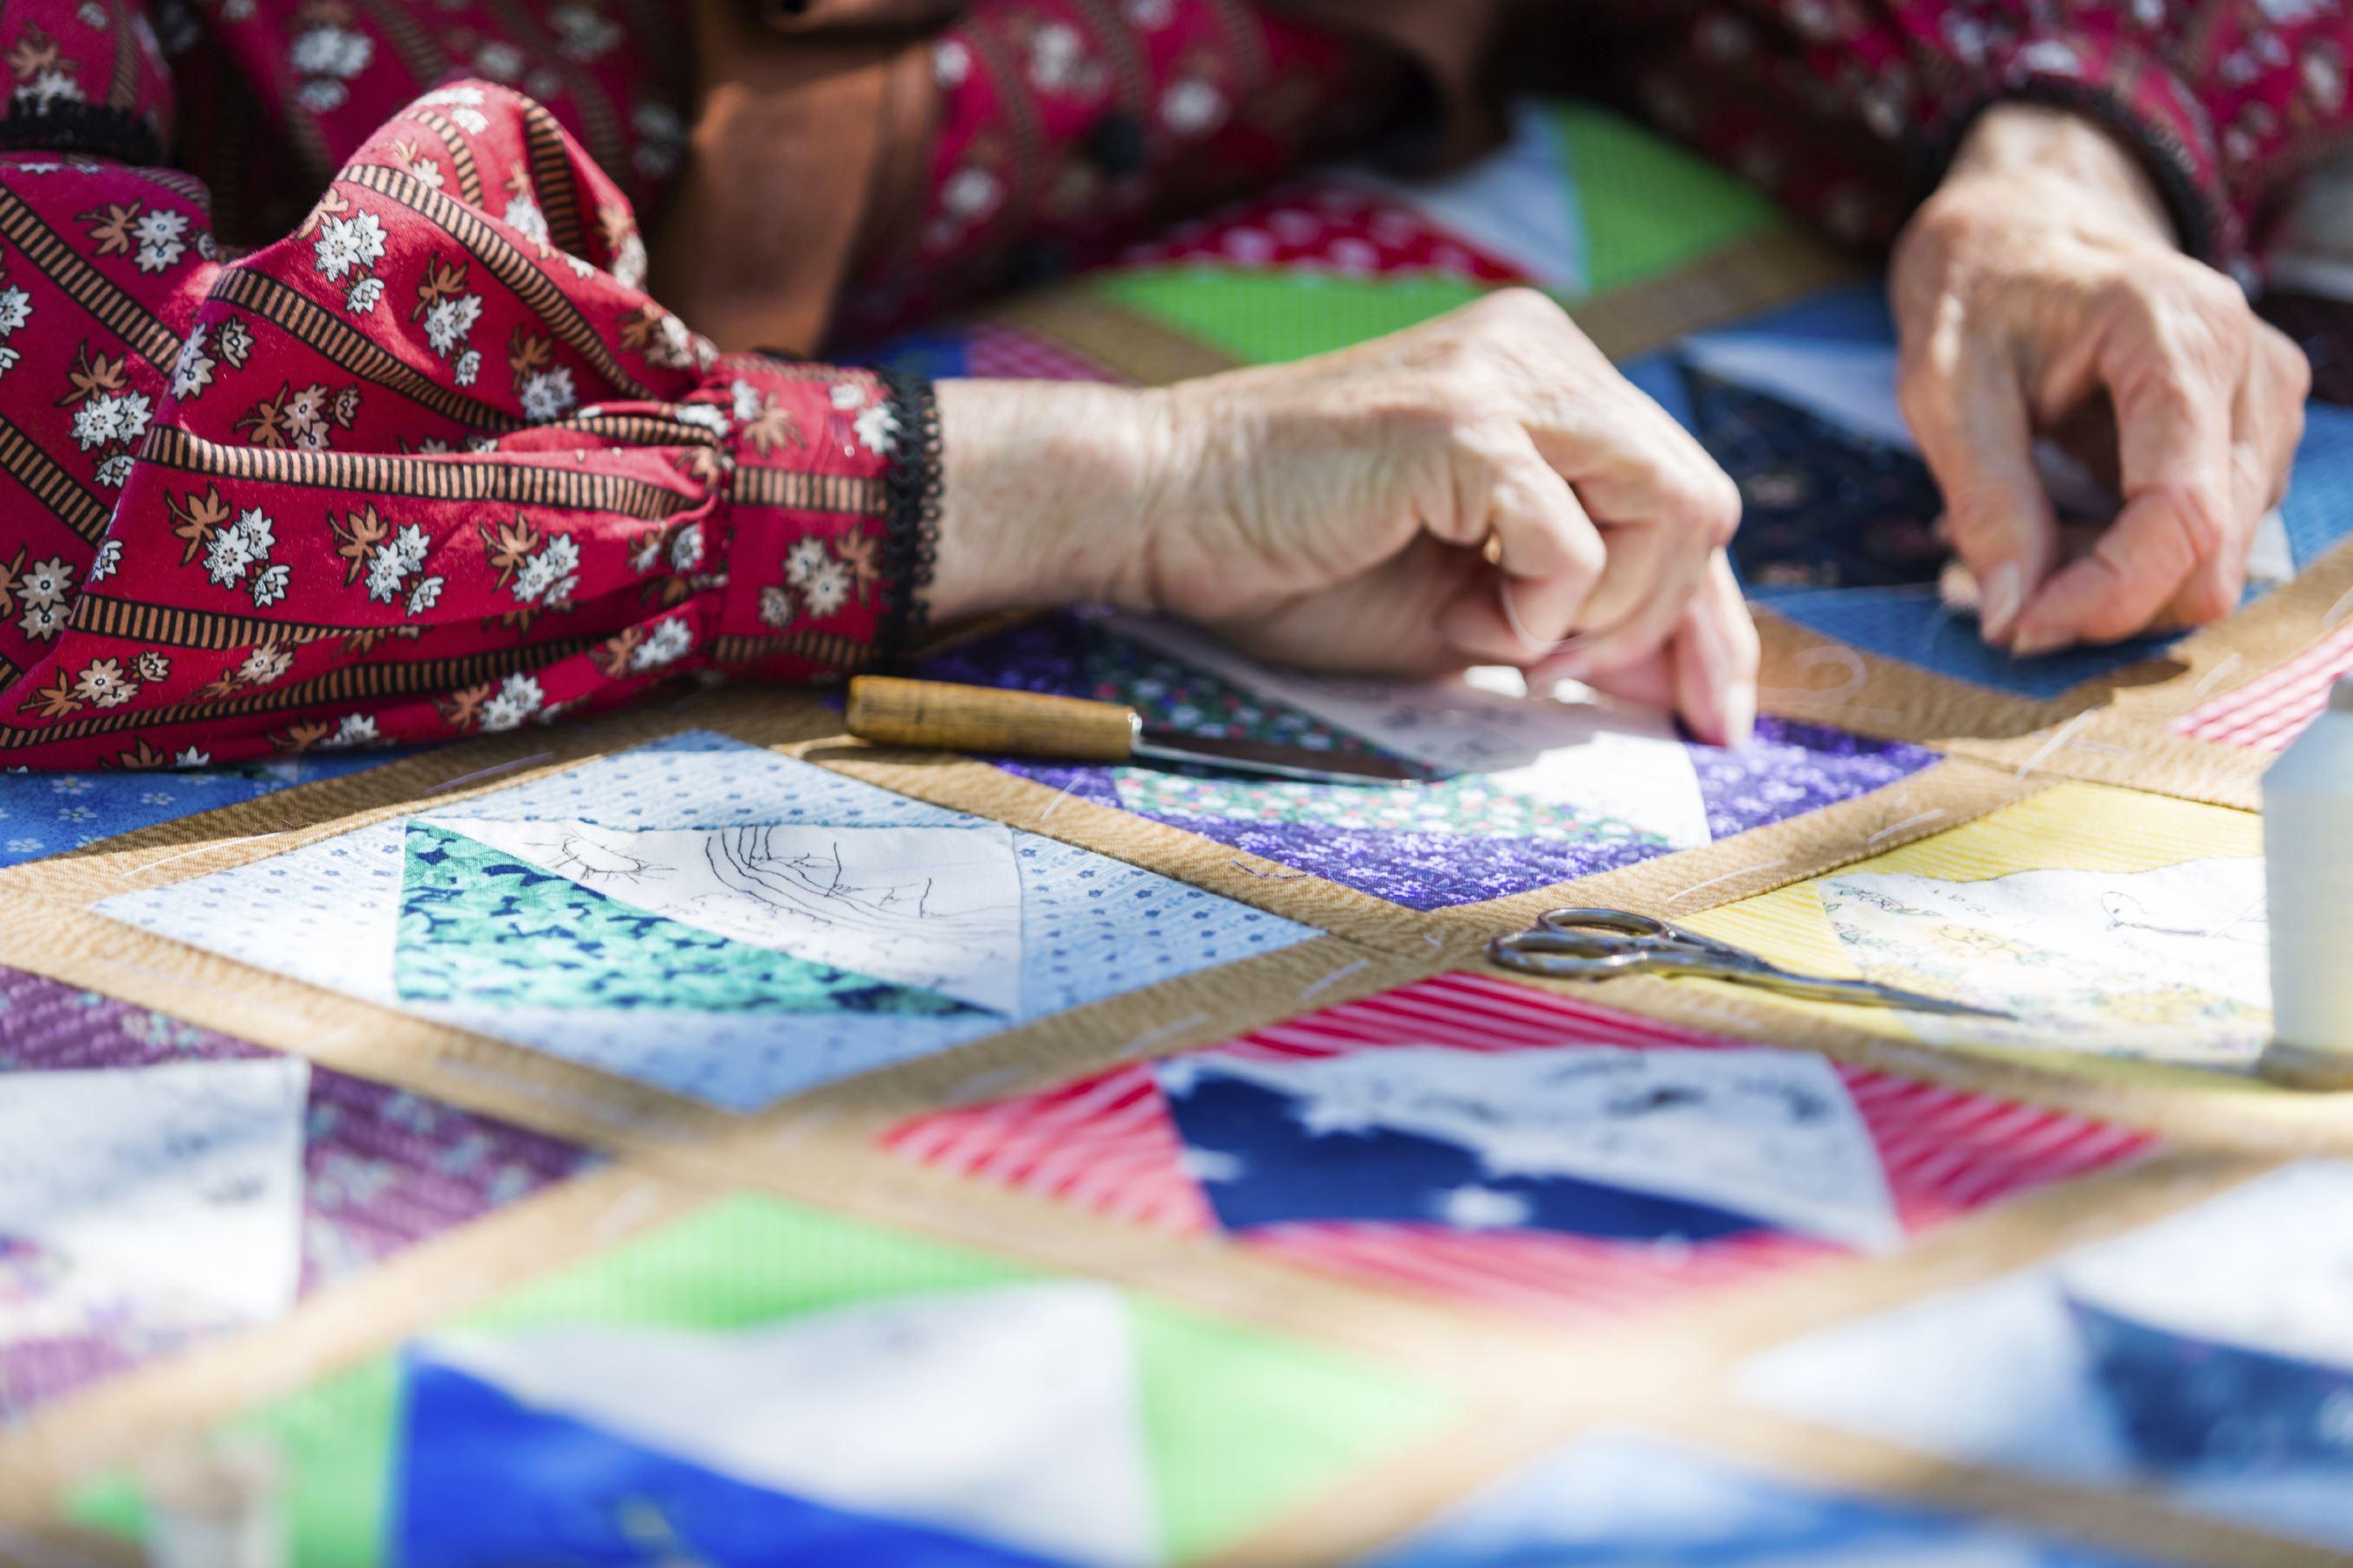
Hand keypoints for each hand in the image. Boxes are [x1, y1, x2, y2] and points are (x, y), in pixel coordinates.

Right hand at [932, 289, 1757, 744]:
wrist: (1159, 512)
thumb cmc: (1291, 562)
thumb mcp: (1463, 603)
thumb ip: (1571, 615)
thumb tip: (1677, 679)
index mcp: (1545, 374)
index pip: (1680, 492)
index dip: (1714, 617)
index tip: (1718, 714)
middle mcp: (1542, 351)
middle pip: (1703, 501)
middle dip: (1667, 625)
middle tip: (1562, 684)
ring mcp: (1508, 373)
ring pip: (1673, 510)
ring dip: (1603, 615)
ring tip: (1505, 643)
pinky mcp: (1462, 421)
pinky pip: (1576, 545)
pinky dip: (1536, 615)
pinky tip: (1464, 623)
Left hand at [1892, 104, 2309, 654]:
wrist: (2023, 222)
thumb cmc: (1979, 291)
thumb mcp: (1944, 389)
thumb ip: (1987, 502)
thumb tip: (2013, 618)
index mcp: (2181, 336)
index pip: (2183, 514)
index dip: (2108, 596)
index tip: (2020, 630)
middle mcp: (2253, 371)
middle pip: (2214, 552)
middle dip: (2107, 597)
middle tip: (2002, 592)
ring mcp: (2267, 405)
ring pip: (2213, 557)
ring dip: (2112, 576)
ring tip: (2019, 530)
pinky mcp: (2254, 434)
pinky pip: (2203, 537)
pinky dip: (2126, 555)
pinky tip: (2059, 516)